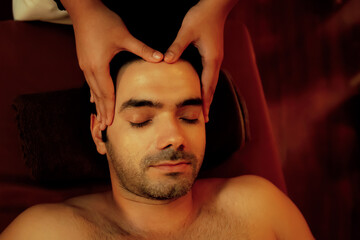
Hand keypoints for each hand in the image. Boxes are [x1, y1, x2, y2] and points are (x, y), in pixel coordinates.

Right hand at [69, 1, 162, 128]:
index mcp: (98, 67)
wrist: (83, 9)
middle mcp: (89, 69)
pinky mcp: (85, 60)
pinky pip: (90, 82)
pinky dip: (94, 93)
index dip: (109, 109)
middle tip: (104, 128)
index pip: (106, 93)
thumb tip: (160, 58)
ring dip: (97, 104)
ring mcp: (84, 65)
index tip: (111, 124)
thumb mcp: (124, 36)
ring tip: (100, 118)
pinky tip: (94, 98)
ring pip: (92, 89)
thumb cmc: (103, 21)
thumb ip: (142, 49)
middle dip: (102, 112)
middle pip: (97, 95)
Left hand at [164, 0, 237, 121]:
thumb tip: (167, 61)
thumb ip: (177, 47)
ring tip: (203, 108)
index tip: (204, 116)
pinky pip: (209, 74)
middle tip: (205, 119)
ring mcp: (214, 58)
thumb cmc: (202, 17)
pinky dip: (205, 85)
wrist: (216, 6)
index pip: (208, 86)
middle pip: (212, 87)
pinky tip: (200, 88)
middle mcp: (215, 61)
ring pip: (211, 82)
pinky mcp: (212, 54)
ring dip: (207, 95)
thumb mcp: (187, 31)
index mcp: (211, 60)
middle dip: (208, 103)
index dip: (205, 102)